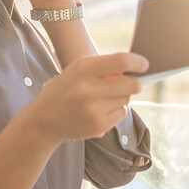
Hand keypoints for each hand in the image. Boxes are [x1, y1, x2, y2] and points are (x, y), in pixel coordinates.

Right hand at [21, 52, 148, 142]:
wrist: (43, 120)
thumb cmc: (65, 89)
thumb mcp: (77, 71)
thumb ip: (103, 67)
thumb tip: (136, 67)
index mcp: (82, 69)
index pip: (121, 61)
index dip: (138, 62)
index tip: (145, 64)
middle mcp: (88, 89)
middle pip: (132, 84)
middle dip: (136, 83)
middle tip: (133, 82)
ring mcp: (93, 109)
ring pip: (126, 99)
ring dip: (122, 97)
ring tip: (104, 98)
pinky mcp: (98, 126)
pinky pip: (121, 113)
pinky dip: (116, 111)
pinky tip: (100, 110)